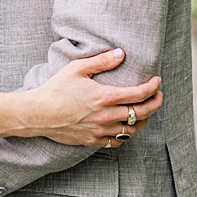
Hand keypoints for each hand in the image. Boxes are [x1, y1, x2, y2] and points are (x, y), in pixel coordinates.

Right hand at [28, 48, 161, 145]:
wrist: (37, 113)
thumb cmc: (55, 89)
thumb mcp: (76, 69)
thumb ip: (101, 61)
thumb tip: (120, 54)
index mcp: (105, 97)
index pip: (140, 94)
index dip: (153, 87)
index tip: (157, 81)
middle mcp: (107, 116)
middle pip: (143, 113)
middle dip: (156, 103)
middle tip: (158, 96)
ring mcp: (101, 130)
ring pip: (134, 130)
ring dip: (144, 120)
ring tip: (144, 112)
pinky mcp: (93, 140)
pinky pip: (117, 142)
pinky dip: (126, 134)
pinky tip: (124, 127)